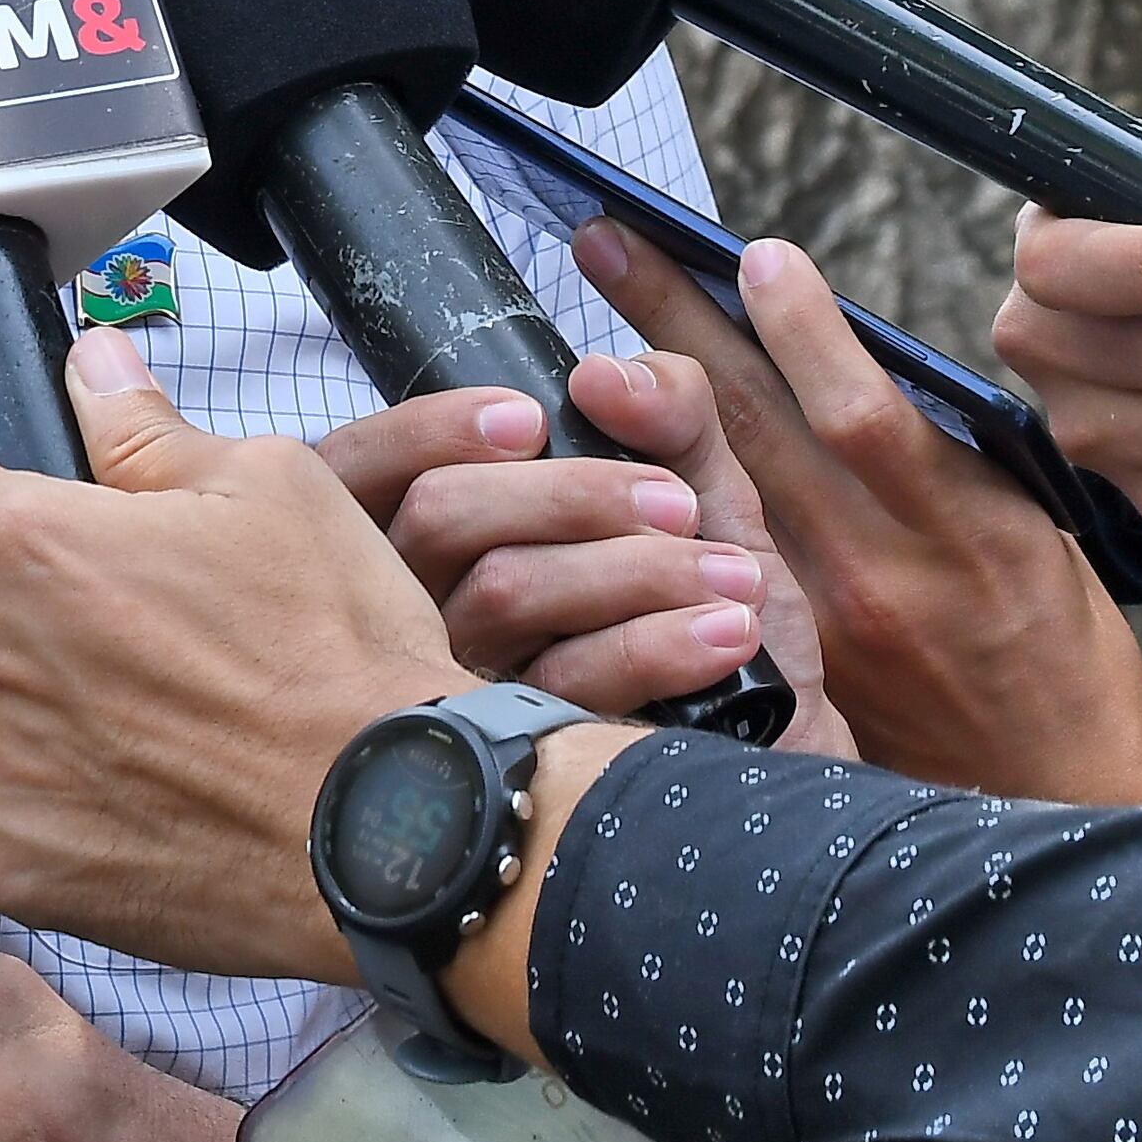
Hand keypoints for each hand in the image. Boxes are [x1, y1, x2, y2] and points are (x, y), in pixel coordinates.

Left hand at [0, 330, 471, 982]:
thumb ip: (147, 429)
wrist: (389, 826)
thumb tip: (91, 363)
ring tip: (113, 708)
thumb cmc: (338, 649)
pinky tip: (132, 791)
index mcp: (25, 539)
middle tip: (24, 598)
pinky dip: (40, 798)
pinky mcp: (8, 863)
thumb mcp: (269, 488)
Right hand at [318, 381, 787, 719]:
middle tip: (679, 504)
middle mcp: (423, 618)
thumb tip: (600, 376)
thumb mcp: (708, 491)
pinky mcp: (523, 765)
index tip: (530, 418)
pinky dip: (656, 644)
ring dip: (633, 569)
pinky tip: (727, 635)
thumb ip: (669, 413)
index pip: (361, 467)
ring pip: (503, 594)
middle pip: (438, 519)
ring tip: (736, 575)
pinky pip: (563, 687)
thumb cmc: (718, 611)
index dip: (426, 430)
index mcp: (441, 540)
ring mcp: (461, 696)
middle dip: (568, 494)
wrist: (780, 757)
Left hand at [573, 226, 1141, 800]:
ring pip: (712, 494)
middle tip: (608, 242)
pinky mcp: (788, 675)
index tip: (758, 257)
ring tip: (584, 343)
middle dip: (678, 326)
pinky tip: (613, 463)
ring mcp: (819, 633)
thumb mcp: (1036, 535)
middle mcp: (881, 578)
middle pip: (758, 432)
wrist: (1055, 795)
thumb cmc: (1060, 649)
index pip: (865, 416)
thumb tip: (852, 365)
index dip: (803, 333)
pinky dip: (663, 505)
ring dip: (646, 411)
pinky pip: (710, 571)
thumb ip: (948, 458)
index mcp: (968, 529)